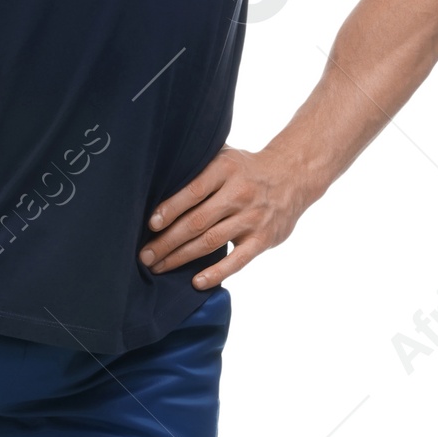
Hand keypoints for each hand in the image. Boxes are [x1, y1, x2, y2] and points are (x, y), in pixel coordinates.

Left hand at [140, 145, 311, 286]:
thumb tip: (154, 179)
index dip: (170, 209)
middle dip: (167, 241)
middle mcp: (239, 193)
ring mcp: (252, 217)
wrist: (292, 177)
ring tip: (159, 267)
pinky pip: (237, 260)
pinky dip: (216, 272)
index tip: (150, 225)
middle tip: (145, 255)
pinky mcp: (263, 239)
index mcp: (225, 169)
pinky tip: (196, 282)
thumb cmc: (245, 169)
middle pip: (197, 221)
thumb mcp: (224, 155)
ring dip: (181, 257)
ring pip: (211, 242)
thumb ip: (196, 166)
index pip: (193, 191)